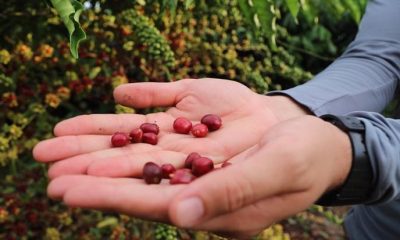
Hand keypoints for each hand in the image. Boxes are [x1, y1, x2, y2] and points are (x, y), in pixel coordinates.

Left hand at [34, 78, 303, 178]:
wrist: (311, 136)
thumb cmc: (303, 160)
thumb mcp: (275, 172)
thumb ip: (229, 193)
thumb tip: (179, 217)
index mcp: (209, 203)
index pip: (150, 201)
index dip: (109, 195)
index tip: (68, 190)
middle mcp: (192, 178)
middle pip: (134, 174)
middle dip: (88, 169)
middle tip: (45, 164)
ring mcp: (193, 148)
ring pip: (140, 143)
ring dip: (100, 140)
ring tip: (57, 137)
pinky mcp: (199, 121)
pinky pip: (163, 113)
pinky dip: (138, 105)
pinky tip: (115, 98)